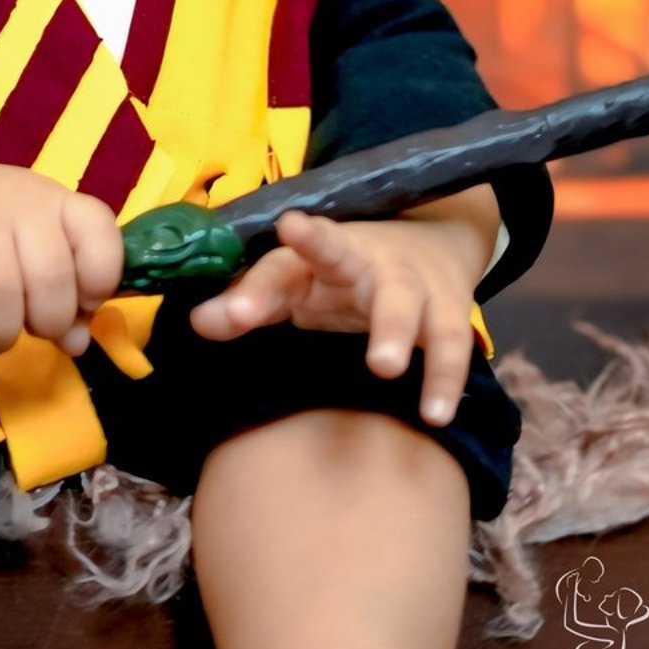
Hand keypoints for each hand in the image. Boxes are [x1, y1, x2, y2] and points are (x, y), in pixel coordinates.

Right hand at [0, 155, 123, 362]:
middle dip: (44, 324)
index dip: (98, 281)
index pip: (100, 234)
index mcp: (55, 201)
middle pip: (51, 280)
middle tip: (24, 328)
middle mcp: (19, 201)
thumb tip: (76, 343)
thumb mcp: (35, 248)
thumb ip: (68, 294)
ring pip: (1, 296)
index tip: (79, 302)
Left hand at [186, 207, 484, 426]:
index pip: (278, 267)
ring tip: (384, 368)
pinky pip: (451, 343)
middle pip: (343, 258)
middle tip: (304, 311)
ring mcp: (407, 280)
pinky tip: (436, 413)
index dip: (255, 287)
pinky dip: (446, 377)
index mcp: (315, 253)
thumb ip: (250, 303)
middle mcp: (360, 259)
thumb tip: (196, 324)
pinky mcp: (448, 308)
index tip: (235, 312)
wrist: (429, 235)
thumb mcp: (296, 283)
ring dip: (394, 331)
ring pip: (403, 301)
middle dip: (316, 267)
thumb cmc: (341, 272)